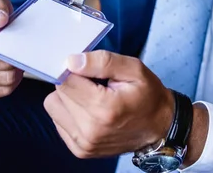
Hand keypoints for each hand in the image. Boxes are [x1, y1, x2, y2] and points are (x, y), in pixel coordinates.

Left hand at [43, 50, 175, 158]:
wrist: (159, 126)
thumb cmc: (148, 95)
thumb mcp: (134, 69)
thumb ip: (103, 61)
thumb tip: (71, 61)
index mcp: (104, 108)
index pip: (66, 80)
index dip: (75, 70)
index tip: (90, 71)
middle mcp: (90, 129)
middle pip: (57, 93)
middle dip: (73, 83)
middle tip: (95, 84)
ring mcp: (84, 143)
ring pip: (53, 107)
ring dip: (68, 99)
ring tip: (92, 98)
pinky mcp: (80, 150)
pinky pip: (58, 121)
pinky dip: (70, 113)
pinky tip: (90, 111)